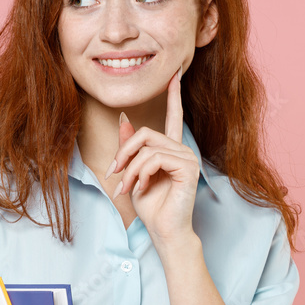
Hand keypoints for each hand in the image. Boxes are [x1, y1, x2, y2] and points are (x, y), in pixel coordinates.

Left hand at [107, 67, 199, 244]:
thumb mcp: (133, 174)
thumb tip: (124, 120)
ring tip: (128, 187)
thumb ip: (130, 148)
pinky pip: (155, 159)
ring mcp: (187, 158)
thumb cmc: (151, 207)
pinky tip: (143, 188)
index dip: (173, 94)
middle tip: (115, 174)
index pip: (174, 115)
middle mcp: (182, 150)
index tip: (175, 73)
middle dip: (125, 154)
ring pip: (147, 148)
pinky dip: (141, 174)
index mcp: (171, 149)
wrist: (164, 231)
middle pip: (146, 134)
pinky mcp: (188, 168)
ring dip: (130, 170)